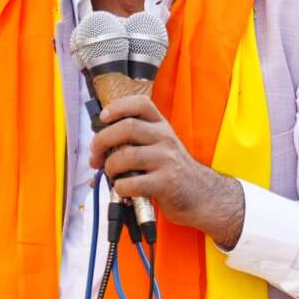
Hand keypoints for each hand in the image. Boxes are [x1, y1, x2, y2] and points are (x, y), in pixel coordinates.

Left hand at [89, 93, 244, 247]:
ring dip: (110, 166)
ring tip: (111, 175)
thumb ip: (134, 142)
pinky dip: (120, 187)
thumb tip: (97, 150)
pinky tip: (123, 190)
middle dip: (102, 141)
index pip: (140, 104)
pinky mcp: (166, 183)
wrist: (201, 195)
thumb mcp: (160, 147)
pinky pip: (132, 183)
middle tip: (96, 155)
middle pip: (127, 127)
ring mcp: (167, 160)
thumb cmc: (172, 171)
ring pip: (127, 156)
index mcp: (161, 126)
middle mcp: (165, 138)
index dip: (118, 107)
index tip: (103, 119)